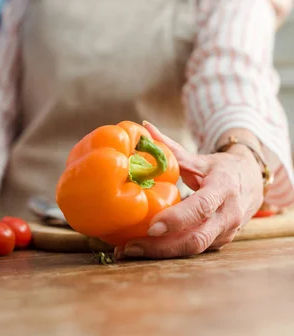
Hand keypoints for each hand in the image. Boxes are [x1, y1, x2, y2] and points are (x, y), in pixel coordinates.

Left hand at [115, 123, 263, 259]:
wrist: (252, 183)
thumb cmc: (223, 169)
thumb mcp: (200, 158)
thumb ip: (171, 147)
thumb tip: (144, 127)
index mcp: (223, 189)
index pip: (201, 207)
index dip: (177, 219)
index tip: (152, 226)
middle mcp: (227, 215)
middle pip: (196, 238)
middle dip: (162, 246)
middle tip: (130, 246)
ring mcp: (225, 232)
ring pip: (193, 249)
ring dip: (161, 254)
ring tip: (130, 251)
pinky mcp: (219, 243)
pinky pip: (194, 251)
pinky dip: (169, 253)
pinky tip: (145, 251)